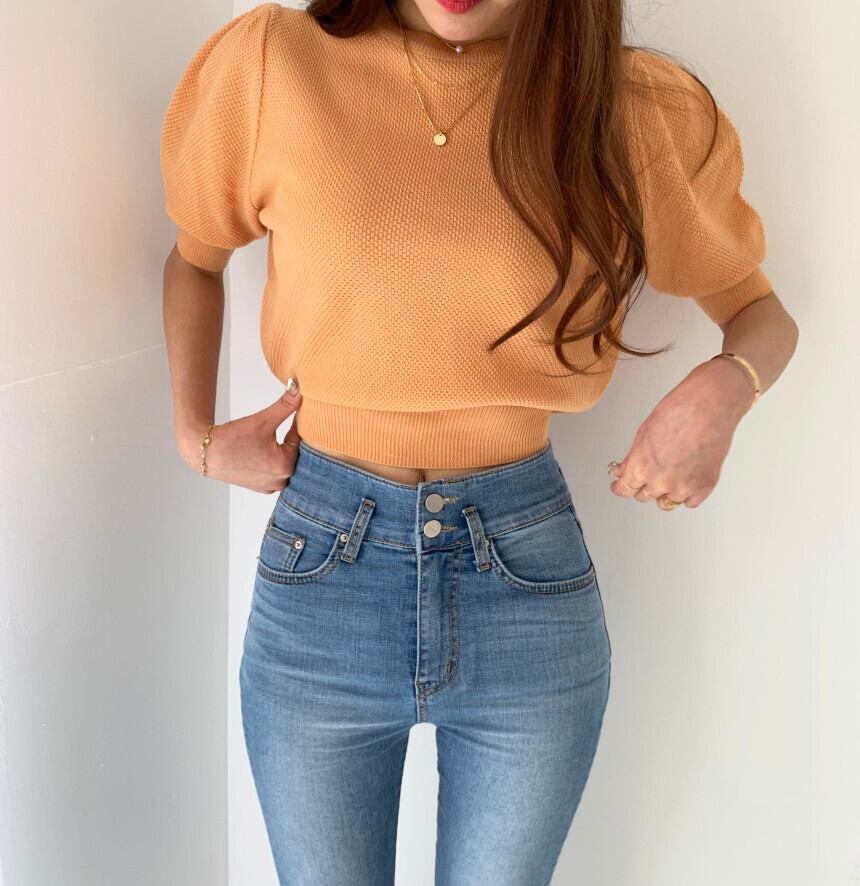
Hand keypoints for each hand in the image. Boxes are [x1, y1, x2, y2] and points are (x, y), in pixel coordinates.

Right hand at [176, 385, 302, 492]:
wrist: (205, 452)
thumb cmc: (232, 439)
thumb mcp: (263, 420)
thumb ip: (285, 405)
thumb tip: (298, 389)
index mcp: (285, 466)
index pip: (300, 440)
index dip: (297, 424)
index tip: (296, 412)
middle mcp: (280, 481)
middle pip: (294, 454)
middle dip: (291, 439)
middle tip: (287, 424)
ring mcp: (270, 486)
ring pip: (284, 463)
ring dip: (282, 451)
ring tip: (272, 438)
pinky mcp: (260, 487)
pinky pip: (273, 472)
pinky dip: (271, 461)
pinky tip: (263, 451)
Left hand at [609, 357, 755, 509]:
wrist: (710, 405)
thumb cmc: (679, 412)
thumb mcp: (643, 433)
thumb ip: (631, 458)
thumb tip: (621, 471)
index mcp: (641, 468)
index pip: (624, 490)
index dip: (621, 487)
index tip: (620, 487)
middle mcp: (660, 482)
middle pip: (644, 496)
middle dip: (644, 485)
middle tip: (653, 469)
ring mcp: (683, 487)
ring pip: (667, 501)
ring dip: (667, 490)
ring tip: (674, 467)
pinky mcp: (704, 488)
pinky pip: (689, 501)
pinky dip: (688, 492)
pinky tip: (688, 474)